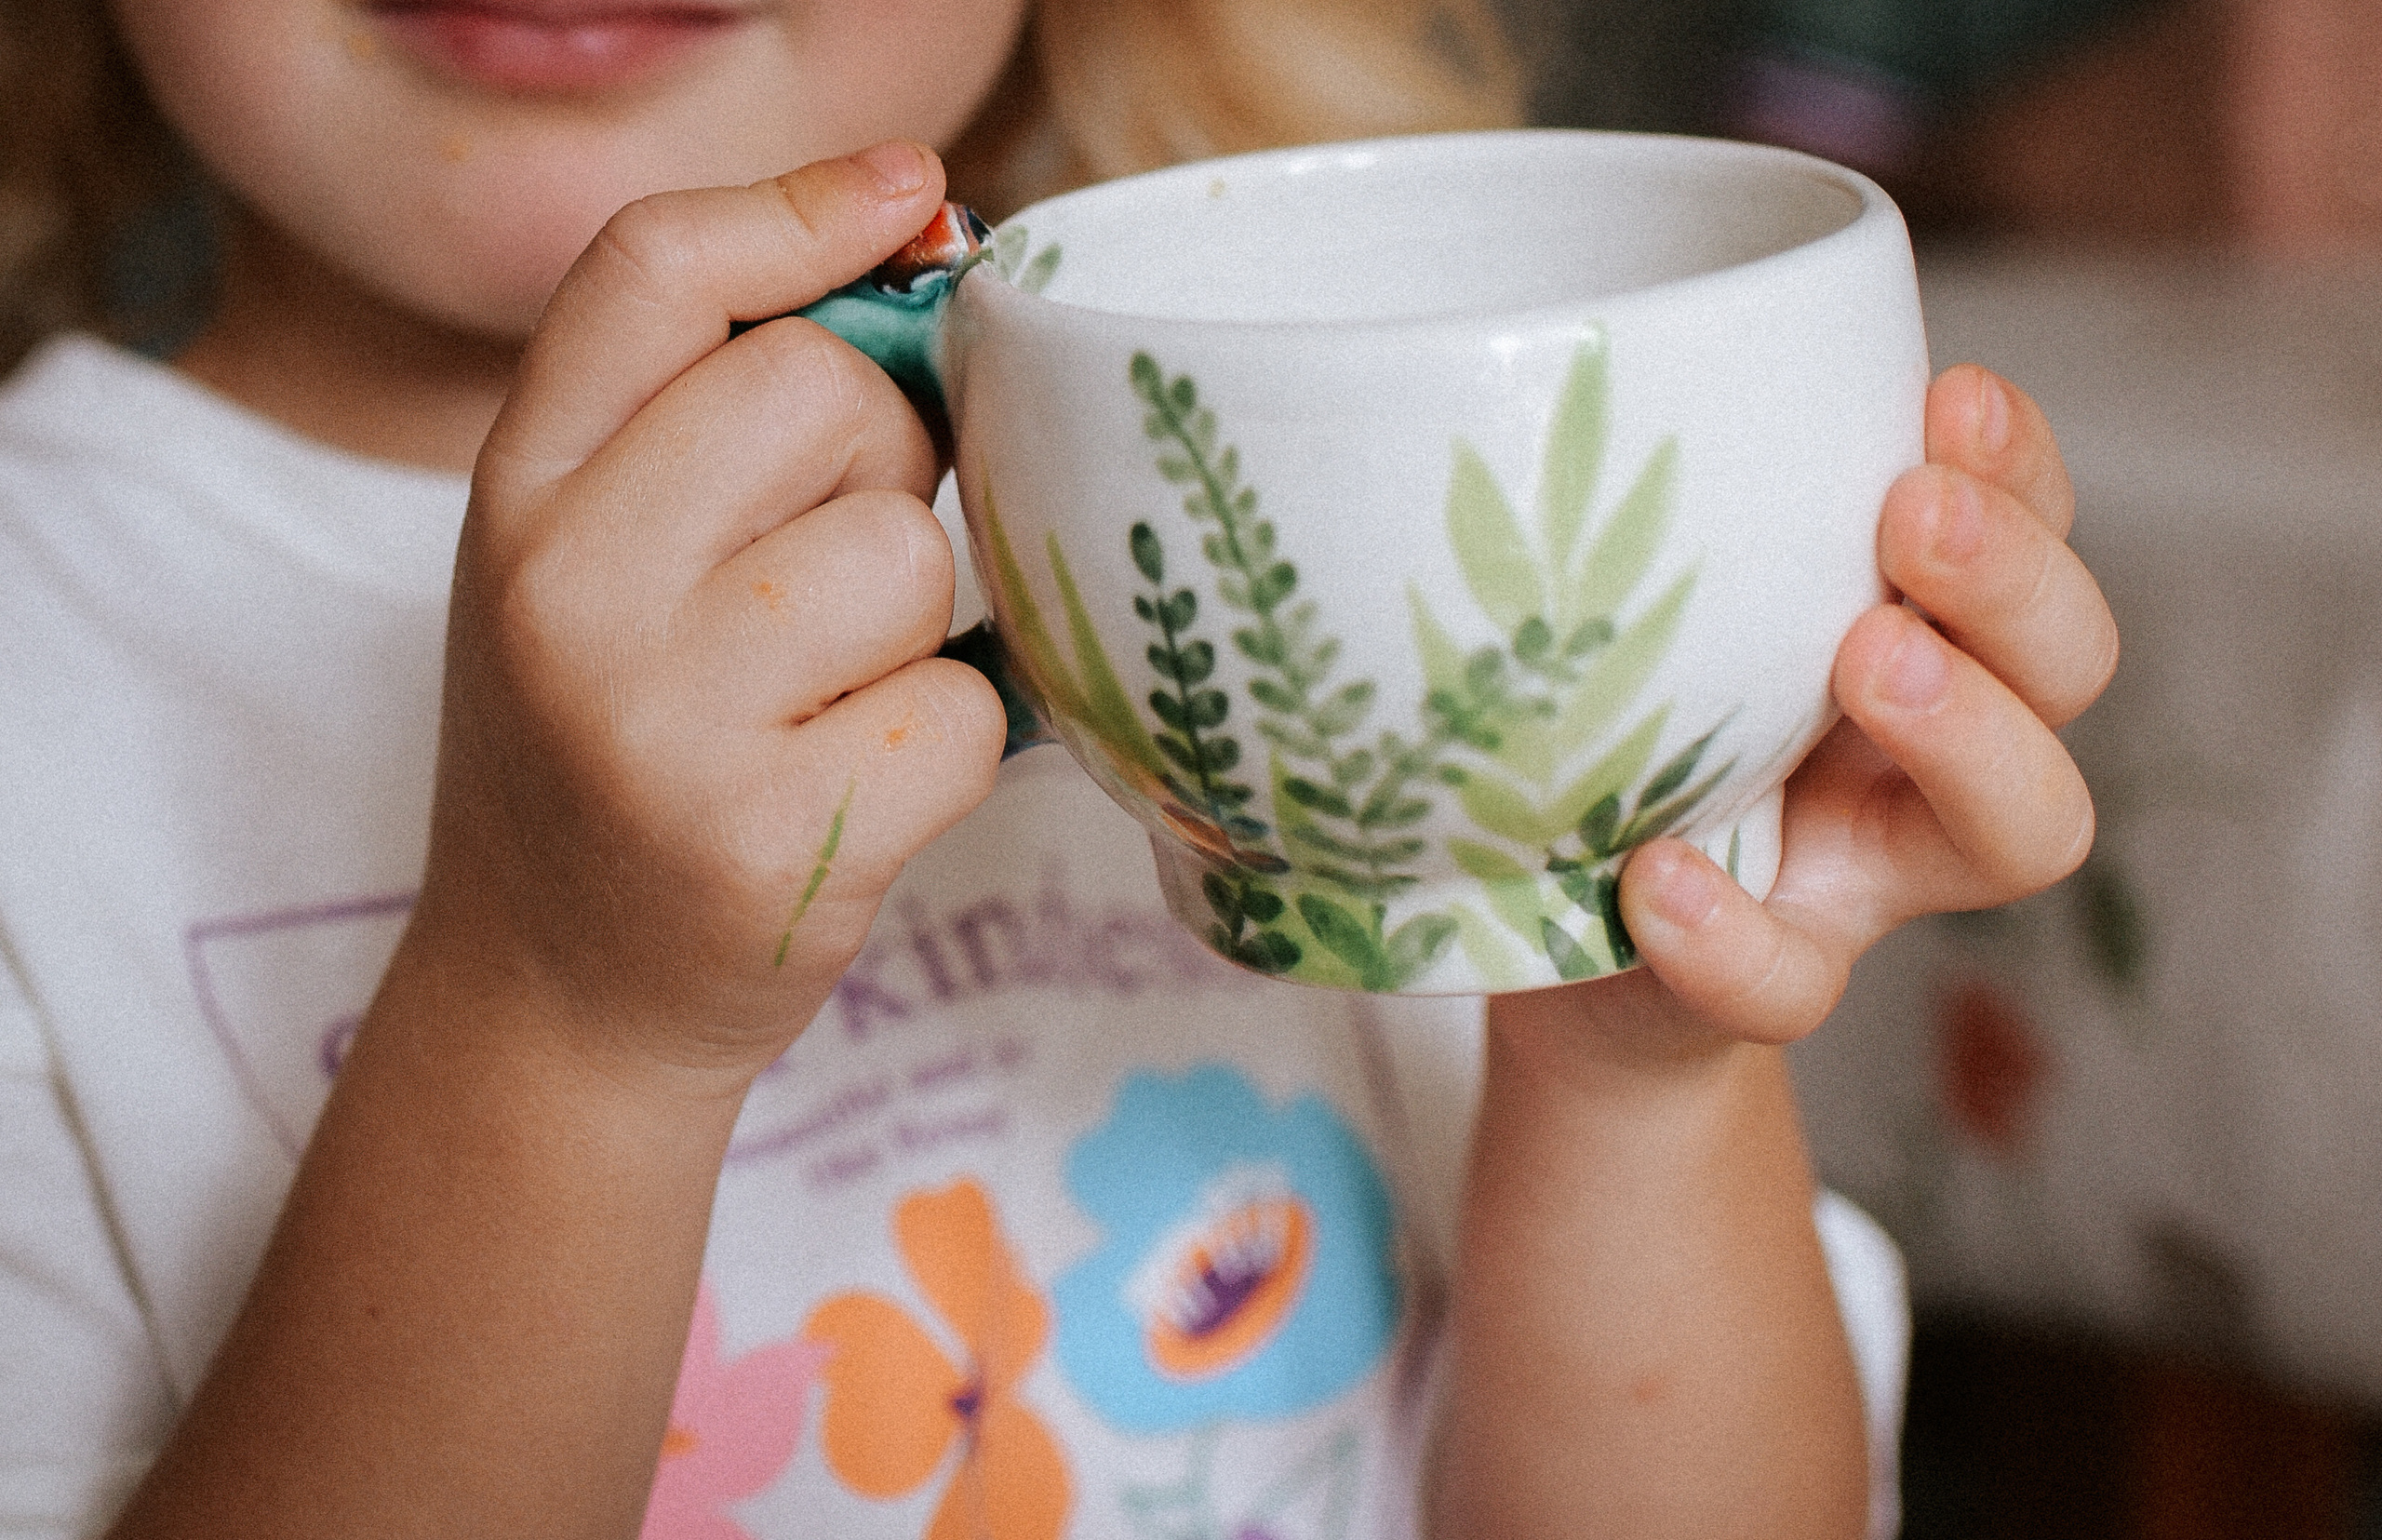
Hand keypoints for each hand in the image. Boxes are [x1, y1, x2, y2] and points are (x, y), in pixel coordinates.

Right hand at [397, 143, 1005, 1089]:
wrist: (555, 999)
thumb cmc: (614, 751)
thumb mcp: (593, 562)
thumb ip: (705, 424)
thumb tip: (919, 262)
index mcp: (515, 494)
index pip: (651, 273)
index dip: (797, 209)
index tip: (910, 190)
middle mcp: (566, 589)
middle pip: (824, 389)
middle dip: (884, 458)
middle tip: (832, 570)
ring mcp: (660, 720)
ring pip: (909, 552)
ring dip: (918, 621)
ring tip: (831, 699)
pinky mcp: (771, 841)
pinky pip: (966, 706)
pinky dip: (955, 741)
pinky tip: (865, 786)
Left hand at [1495, 364, 2116, 1068]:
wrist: (1531, 923)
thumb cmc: (1596, 715)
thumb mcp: (1631, 591)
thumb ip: (1668, 513)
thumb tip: (1599, 368)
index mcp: (1912, 624)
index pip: (2032, 527)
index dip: (2019, 465)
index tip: (1947, 393)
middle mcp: (1926, 747)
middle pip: (2069, 665)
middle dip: (2014, 578)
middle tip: (1911, 517)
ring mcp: (1865, 875)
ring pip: (2026, 827)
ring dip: (1968, 731)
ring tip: (1864, 661)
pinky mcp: (1775, 982)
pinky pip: (1790, 985)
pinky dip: (1730, 938)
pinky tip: (1653, 879)